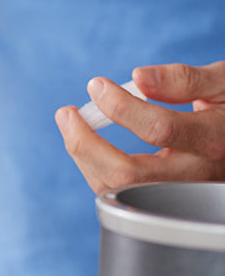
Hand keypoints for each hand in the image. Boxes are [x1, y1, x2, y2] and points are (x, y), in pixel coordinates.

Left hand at [56, 61, 224, 193]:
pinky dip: (96, 167)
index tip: (97, 86)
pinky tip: (89, 142)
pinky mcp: (163, 199)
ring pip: (117, 189)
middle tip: (66, 113)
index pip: (160, 129)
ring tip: (71, 123)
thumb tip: (138, 77)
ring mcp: (179, 192)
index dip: (121, 107)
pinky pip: (120, 191)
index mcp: (216, 139)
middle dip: (86, 144)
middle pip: (128, 174)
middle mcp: (197, 174)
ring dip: (84, 157)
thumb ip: (186, 80)